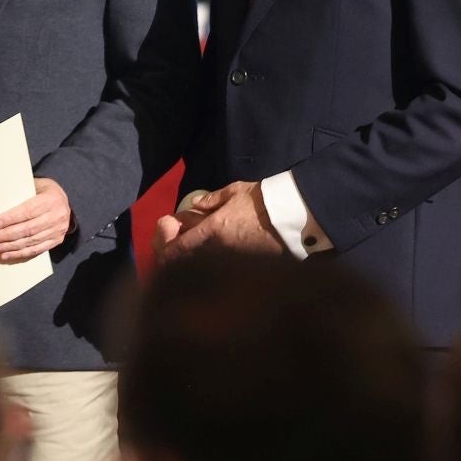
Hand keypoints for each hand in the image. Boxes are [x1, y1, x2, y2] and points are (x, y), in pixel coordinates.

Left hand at [0, 177, 71, 262]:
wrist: (65, 201)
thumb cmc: (43, 191)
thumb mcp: (35, 185)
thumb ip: (20, 193)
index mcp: (51, 199)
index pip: (28, 211)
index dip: (10, 219)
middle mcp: (57, 216)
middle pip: (28, 229)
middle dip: (6, 235)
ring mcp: (58, 230)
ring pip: (31, 241)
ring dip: (10, 247)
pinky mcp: (57, 240)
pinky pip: (36, 250)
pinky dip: (20, 254)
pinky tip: (6, 255)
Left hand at [160, 180, 283, 259]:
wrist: (296, 216)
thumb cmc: (264, 200)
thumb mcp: (234, 192)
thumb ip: (212, 200)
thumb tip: (196, 205)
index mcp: (212, 230)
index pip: (179, 248)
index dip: (166, 249)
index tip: (165, 245)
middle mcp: (219, 250)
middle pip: (189, 261)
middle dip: (180, 255)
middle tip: (181, 245)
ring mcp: (234, 261)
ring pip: (206, 266)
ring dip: (198, 261)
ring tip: (200, 250)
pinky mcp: (249, 268)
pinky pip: (224, 268)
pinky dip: (216, 265)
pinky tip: (219, 257)